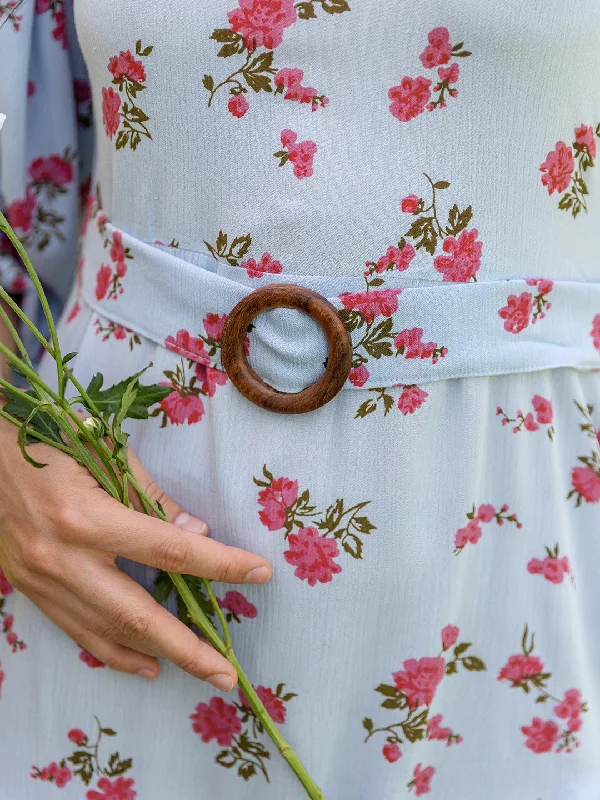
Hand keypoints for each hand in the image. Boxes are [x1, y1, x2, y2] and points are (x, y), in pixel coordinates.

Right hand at [0, 417, 271, 689]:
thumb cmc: (52, 446)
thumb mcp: (105, 457)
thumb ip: (152, 498)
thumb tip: (196, 531)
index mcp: (85, 517)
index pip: (167, 547)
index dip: (217, 564)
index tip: (258, 573)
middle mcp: (62, 557)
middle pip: (136, 614)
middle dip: (187, 647)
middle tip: (228, 673)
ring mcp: (42, 582)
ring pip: (107, 634)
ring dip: (158, 657)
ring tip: (201, 672)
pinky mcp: (32, 592)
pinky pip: (78, 634)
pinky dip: (116, 654)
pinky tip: (146, 665)